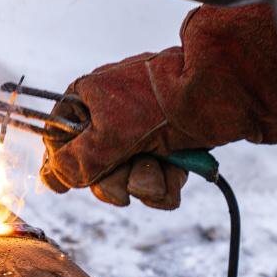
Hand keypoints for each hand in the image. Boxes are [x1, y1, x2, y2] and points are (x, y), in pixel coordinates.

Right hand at [40, 2, 276, 208]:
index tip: (68, 185)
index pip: (58, 139)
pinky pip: (154, 181)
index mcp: (87, 99)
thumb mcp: (109, 133)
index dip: (65, 166)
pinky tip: (177, 173)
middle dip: (114, 181)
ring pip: (127, 179)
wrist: (223, 91)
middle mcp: (111, 115)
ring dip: (144, 183)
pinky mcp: (168, 147)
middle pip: (92, 168)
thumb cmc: (160, 102)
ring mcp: (141, 133)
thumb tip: (53, 179)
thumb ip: (76, 161)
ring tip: (161, 169)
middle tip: (126, 178)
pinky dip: (166, 184)